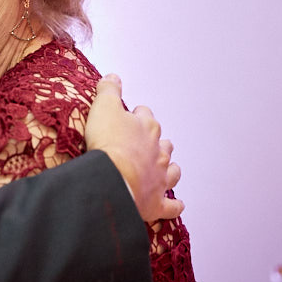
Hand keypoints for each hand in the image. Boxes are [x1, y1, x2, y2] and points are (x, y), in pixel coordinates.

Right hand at [85, 74, 183, 222]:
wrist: (112, 178)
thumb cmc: (108, 142)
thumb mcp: (103, 107)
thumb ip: (108, 90)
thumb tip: (113, 76)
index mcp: (147, 128)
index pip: (145, 115)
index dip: (136, 114)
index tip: (130, 115)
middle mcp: (158, 152)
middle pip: (163, 143)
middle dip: (157, 141)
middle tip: (147, 142)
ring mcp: (159, 178)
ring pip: (172, 170)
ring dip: (170, 168)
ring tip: (167, 167)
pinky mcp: (156, 203)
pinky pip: (171, 206)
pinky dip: (175, 205)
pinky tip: (178, 205)